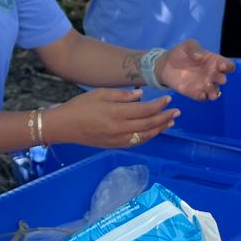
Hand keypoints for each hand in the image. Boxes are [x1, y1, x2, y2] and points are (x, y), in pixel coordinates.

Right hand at [50, 86, 176, 148]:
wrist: (64, 127)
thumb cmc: (80, 106)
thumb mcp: (100, 94)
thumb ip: (122, 95)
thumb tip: (141, 96)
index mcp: (116, 113)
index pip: (144, 110)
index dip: (158, 104)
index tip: (168, 98)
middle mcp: (119, 128)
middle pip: (148, 124)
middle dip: (164, 117)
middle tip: (177, 111)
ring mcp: (117, 139)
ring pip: (145, 135)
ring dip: (160, 129)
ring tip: (170, 122)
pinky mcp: (114, 146)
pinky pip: (136, 142)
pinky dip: (148, 137)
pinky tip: (154, 132)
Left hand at [156, 41, 233, 101]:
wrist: (165, 64)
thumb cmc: (180, 53)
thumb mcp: (187, 45)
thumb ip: (194, 48)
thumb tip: (200, 56)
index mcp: (214, 61)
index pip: (228, 65)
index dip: (228, 66)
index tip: (222, 66)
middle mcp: (212, 74)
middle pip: (222, 79)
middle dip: (222, 80)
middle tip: (219, 79)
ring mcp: (204, 85)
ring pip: (215, 92)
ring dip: (215, 93)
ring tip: (212, 94)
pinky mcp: (194, 92)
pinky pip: (202, 97)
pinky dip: (203, 97)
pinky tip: (201, 95)